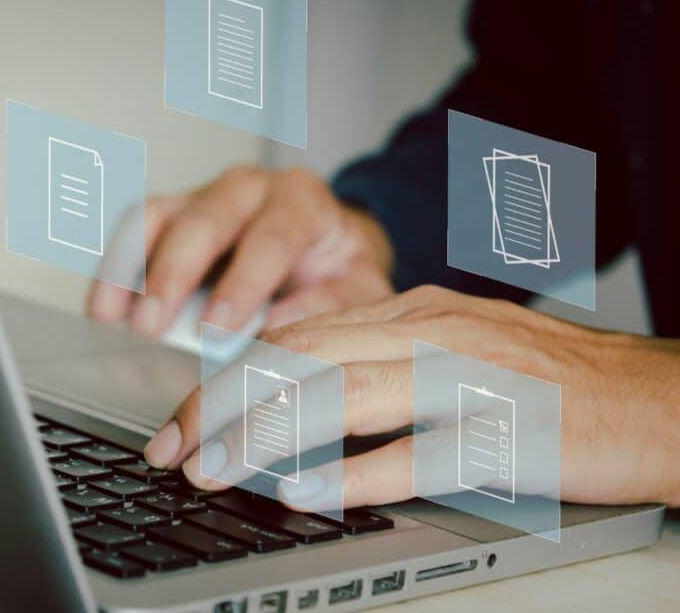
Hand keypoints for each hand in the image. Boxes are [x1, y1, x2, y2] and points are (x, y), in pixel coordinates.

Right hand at [86, 167, 394, 335]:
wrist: (329, 245)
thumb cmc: (339, 269)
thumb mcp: (358, 290)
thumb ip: (328, 307)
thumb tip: (276, 332)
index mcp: (300, 201)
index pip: (269, 237)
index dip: (241, 285)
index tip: (217, 330)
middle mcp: (247, 188)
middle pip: (203, 221)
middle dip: (172, 277)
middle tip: (152, 328)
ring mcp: (204, 196)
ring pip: (157, 217)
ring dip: (130, 269)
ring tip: (110, 319)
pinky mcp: (173, 215)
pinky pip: (135, 231)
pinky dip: (115, 268)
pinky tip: (104, 308)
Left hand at [144, 285, 679, 509]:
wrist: (656, 399)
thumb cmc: (548, 379)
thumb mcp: (451, 348)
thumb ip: (377, 363)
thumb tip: (294, 395)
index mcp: (411, 312)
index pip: (295, 336)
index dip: (228, 377)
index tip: (184, 419)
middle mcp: (429, 334)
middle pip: (300, 359)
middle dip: (223, 404)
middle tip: (174, 449)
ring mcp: (467, 380)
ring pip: (341, 397)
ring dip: (265, 435)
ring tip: (213, 470)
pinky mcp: (504, 434)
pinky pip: (412, 455)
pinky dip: (349, 474)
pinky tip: (302, 492)